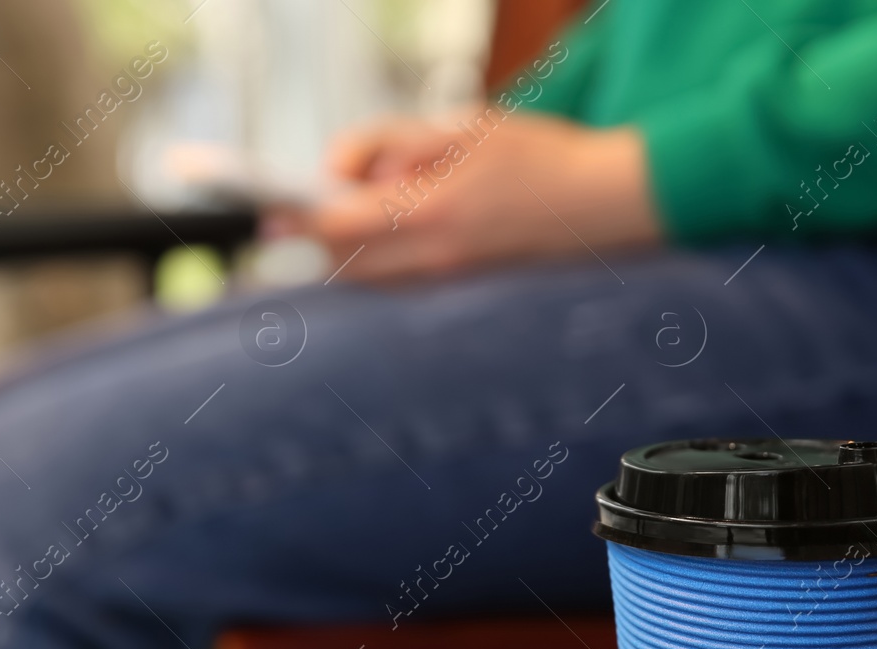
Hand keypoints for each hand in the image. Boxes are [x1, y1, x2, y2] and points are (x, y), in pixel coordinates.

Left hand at [287, 110, 660, 281]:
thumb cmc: (540, 155)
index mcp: (430, 210)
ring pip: (372, 281)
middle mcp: (435, 259)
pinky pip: (404, 289)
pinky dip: (384, 266)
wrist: (607, 204)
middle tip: (317, 207)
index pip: (338, 225)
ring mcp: (452, 283)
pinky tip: (403, 238)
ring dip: (352, 254)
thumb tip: (338, 169)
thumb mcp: (461, 125)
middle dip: (322, 238)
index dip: (296, 219)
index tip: (268, 215)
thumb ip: (390, 142)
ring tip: (368, 216)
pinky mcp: (466, 294)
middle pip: (346, 264)